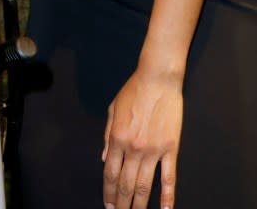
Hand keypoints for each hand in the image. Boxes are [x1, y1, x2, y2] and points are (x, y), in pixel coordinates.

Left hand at [102, 68, 181, 208]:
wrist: (158, 79)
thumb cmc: (134, 90)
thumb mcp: (113, 109)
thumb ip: (107, 135)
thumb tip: (105, 158)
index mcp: (117, 138)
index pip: (110, 173)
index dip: (108, 191)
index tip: (108, 204)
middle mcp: (134, 148)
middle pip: (126, 184)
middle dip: (122, 203)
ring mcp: (153, 150)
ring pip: (145, 186)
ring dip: (139, 205)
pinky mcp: (170, 149)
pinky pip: (169, 177)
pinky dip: (167, 196)